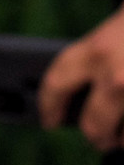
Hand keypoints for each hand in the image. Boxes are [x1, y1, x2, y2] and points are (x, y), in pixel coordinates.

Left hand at [38, 5, 123, 150]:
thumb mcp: (121, 27)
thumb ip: (103, 57)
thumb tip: (88, 97)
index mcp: (98, 49)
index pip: (57, 83)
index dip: (48, 104)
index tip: (49, 119)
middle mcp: (118, 78)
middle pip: (93, 126)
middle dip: (97, 136)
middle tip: (100, 137)